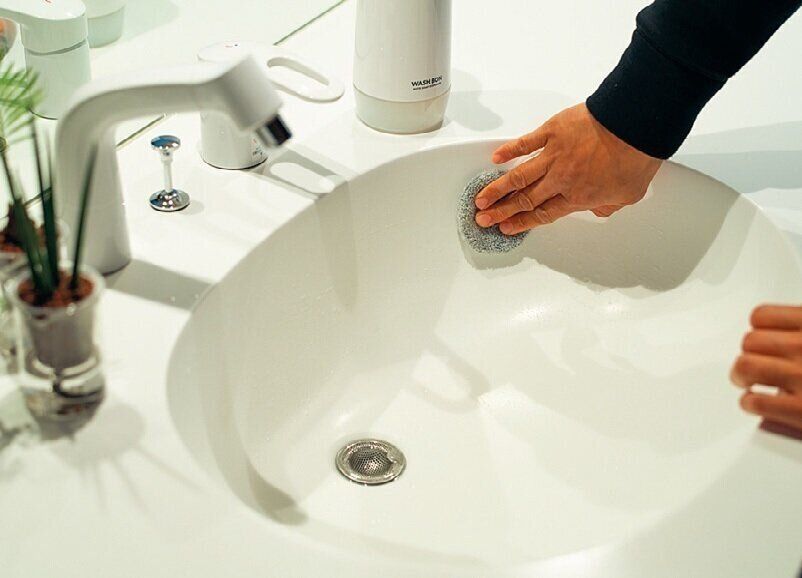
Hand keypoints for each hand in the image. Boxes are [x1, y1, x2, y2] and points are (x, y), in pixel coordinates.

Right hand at [474, 103, 662, 233]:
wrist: (634, 127)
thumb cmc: (635, 158)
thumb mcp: (628, 195)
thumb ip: (609, 206)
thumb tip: (600, 208)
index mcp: (577, 197)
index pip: (543, 214)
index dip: (522, 222)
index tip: (507, 228)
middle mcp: (560, 180)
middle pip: (524, 199)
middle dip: (501, 211)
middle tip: (484, 218)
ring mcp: (553, 155)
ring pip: (518, 177)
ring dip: (497, 188)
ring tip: (480, 198)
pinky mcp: (552, 132)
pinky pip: (525, 144)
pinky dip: (509, 151)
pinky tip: (496, 158)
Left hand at [731, 305, 801, 436]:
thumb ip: (801, 334)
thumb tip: (775, 332)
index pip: (762, 316)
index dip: (756, 331)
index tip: (759, 341)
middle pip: (749, 341)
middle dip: (747, 356)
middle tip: (750, 369)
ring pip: (745, 365)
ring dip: (742, 377)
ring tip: (746, 384)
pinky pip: (755, 401)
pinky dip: (751, 404)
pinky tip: (756, 404)